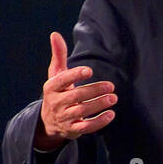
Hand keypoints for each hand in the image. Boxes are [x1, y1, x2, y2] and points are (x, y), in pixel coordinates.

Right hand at [36, 31, 116, 145]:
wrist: (49, 120)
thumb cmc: (57, 91)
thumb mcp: (55, 74)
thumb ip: (58, 55)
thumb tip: (55, 34)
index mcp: (51, 87)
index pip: (61, 80)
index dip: (74, 75)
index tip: (89, 70)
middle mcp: (55, 103)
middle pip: (75, 96)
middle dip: (93, 91)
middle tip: (111, 86)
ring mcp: (63, 117)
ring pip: (81, 111)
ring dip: (98, 105)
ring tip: (113, 98)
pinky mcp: (72, 129)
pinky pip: (85, 127)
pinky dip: (98, 122)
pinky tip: (111, 114)